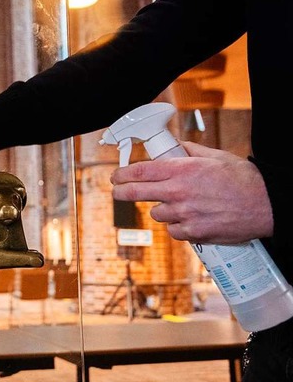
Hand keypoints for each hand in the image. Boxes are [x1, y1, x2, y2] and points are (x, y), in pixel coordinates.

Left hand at [110, 141, 272, 243]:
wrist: (266, 205)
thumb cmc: (243, 180)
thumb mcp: (214, 156)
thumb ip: (189, 151)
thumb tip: (173, 148)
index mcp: (181, 171)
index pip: (140, 171)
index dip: (123, 174)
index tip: (116, 176)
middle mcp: (178, 192)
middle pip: (136, 193)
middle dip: (122, 192)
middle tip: (117, 191)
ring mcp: (184, 214)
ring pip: (157, 214)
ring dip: (163, 209)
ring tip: (182, 204)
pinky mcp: (192, 232)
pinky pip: (173, 230)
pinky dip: (178, 226)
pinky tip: (192, 218)